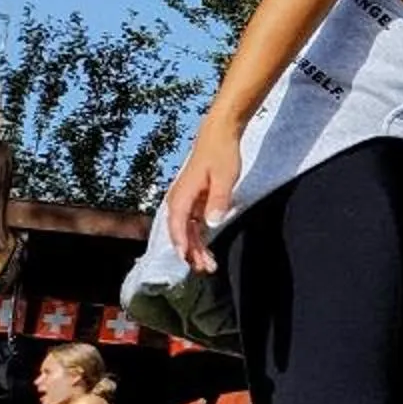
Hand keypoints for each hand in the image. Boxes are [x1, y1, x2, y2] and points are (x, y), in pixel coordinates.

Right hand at [163, 124, 241, 275]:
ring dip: (195, 247)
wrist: (219, 135)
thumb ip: (218, 200)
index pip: (178, 225)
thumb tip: (212, 223)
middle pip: (181, 232)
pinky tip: (207, 249)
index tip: (188, 260)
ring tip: (208, 264)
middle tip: (205, 268)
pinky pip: (192, 224)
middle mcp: (179, 200)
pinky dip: (198, 237)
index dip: (182, 244)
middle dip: (191, 252)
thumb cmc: (221, 154)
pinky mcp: (194, 200)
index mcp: (182, 195)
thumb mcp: (224, 177)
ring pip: (187, 230)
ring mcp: (185, 200)